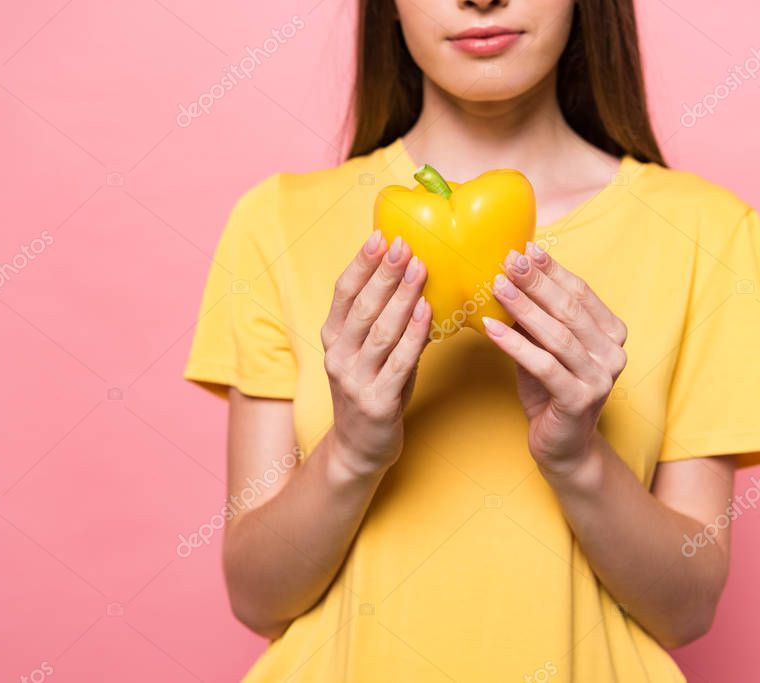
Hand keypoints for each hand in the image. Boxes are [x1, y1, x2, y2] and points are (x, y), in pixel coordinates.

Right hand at [320, 231, 431, 476]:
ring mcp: (355, 380)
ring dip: (401, 297)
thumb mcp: (371, 353)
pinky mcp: (376, 402)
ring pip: (380, 331)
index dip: (361, 263)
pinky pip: (398, 363)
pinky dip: (413, 336)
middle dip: (385, 273)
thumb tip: (416, 276)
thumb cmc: (373, 390)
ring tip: (420, 270)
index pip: (343, 293)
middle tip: (405, 244)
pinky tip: (426, 313)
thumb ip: (385, 321)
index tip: (380, 236)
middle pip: (363, 306)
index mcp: (333, 337)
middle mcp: (338, 356)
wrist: (359, 449)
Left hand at [483, 242, 626, 474]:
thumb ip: (538, 316)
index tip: (527, 249)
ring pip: (558, 335)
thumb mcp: (544, 346)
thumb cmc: (550, 389)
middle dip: (537, 282)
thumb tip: (510, 273)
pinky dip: (515, 345)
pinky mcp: (580, 400)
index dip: (554, 270)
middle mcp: (613, 354)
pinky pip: (544, 365)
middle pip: (570, 310)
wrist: (563, 445)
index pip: (581, 293)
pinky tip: (490, 328)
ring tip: (496, 286)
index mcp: (612, 334)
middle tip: (509, 260)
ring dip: (524, 307)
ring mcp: (600, 379)